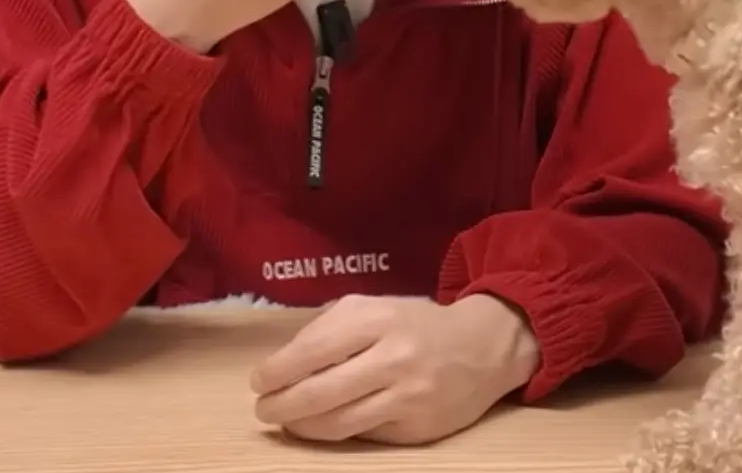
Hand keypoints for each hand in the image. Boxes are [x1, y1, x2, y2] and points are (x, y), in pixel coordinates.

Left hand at [250, 294, 540, 445]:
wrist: (483, 346)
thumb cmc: (413, 324)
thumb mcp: (371, 307)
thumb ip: (328, 328)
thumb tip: (284, 364)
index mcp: (376, 320)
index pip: (312, 350)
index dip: (277, 371)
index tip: (258, 381)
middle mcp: (393, 359)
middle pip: (321, 393)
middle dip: (281, 405)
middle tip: (263, 409)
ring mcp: (409, 397)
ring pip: (340, 423)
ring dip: (303, 426)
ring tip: (286, 421)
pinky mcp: (420, 428)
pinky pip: (366, 435)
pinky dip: (338, 432)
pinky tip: (324, 425)